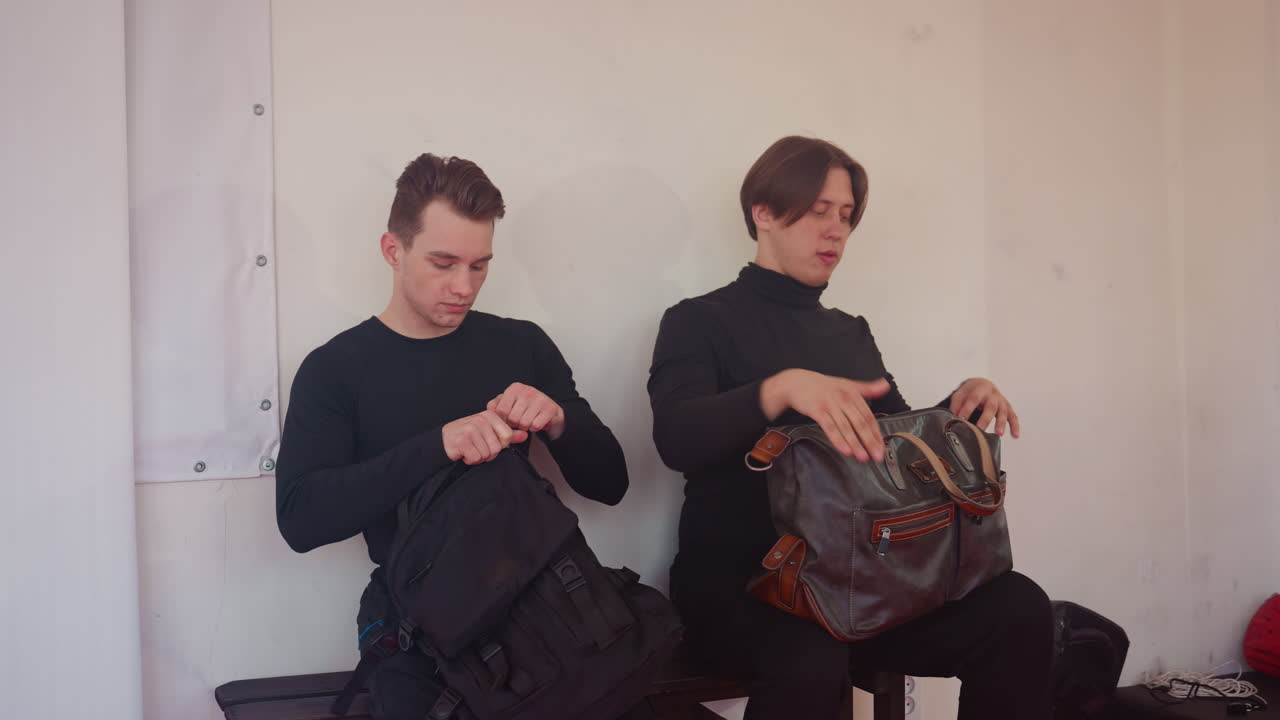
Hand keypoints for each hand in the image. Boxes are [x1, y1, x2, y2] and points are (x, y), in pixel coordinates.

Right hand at [442, 411, 528, 464]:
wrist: (444, 440)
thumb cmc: (469, 436)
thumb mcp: (489, 431)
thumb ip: (507, 434)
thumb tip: (525, 435)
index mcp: (490, 415)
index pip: (507, 436)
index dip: (500, 444)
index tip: (488, 441)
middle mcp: (480, 419)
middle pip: (497, 447)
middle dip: (488, 453)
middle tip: (477, 447)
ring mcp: (470, 429)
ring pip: (486, 454)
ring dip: (478, 456)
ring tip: (470, 448)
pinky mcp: (462, 441)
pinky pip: (476, 458)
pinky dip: (470, 460)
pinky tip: (464, 452)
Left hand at [487, 382, 565, 440]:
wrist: (549, 411)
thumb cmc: (525, 408)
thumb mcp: (508, 403)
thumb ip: (495, 406)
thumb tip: (490, 411)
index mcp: (515, 388)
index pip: (501, 411)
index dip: (503, 420)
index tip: (508, 419)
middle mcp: (527, 390)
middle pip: (512, 418)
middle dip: (515, 424)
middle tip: (521, 420)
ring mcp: (540, 398)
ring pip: (524, 423)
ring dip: (526, 427)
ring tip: (529, 420)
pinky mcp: (550, 408)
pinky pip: (536, 426)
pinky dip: (535, 428)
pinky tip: (537, 422)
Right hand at [760, 369, 890, 461]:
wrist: (796, 382)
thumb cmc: (822, 386)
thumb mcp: (847, 384)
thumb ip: (868, 388)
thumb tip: (885, 386)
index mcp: (853, 393)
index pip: (869, 416)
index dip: (876, 433)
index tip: (881, 447)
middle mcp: (843, 398)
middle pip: (860, 423)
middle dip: (870, 441)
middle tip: (877, 456)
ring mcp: (830, 404)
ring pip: (846, 427)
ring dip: (855, 444)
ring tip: (863, 457)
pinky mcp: (817, 410)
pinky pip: (829, 427)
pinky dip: (838, 439)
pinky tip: (845, 450)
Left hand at [949, 378, 1019, 436]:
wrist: (982, 385)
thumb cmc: (971, 392)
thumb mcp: (960, 394)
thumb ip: (956, 404)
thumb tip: (953, 416)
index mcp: (980, 389)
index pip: (973, 398)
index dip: (968, 408)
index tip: (961, 418)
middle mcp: (992, 394)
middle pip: (990, 406)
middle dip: (985, 418)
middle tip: (980, 429)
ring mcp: (1001, 401)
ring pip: (1003, 411)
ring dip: (1001, 423)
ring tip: (998, 434)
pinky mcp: (1007, 407)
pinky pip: (1013, 416)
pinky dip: (1015, 426)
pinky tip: (1015, 435)